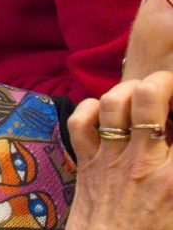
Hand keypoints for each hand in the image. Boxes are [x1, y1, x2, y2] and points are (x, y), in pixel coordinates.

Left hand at [66, 71, 172, 229]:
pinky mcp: (86, 163)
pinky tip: (104, 110)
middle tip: (170, 85)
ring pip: (111, 103)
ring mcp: (110, 158)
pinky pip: (81, 123)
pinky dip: (90, 109)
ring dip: (127, 90)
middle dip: (163, 81)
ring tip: (140, 91)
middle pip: (148, 98)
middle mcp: (142, 160)